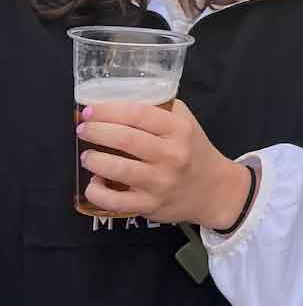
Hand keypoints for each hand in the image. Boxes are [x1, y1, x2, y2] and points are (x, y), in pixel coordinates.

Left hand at [78, 98, 253, 229]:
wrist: (215, 190)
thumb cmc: (194, 152)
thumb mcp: (186, 123)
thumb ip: (160, 109)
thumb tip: (117, 100)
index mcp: (180, 130)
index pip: (138, 113)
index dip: (108, 110)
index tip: (90, 110)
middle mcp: (172, 155)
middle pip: (124, 139)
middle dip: (95, 131)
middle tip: (83, 129)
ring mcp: (161, 182)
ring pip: (117, 169)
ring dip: (93, 159)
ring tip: (87, 155)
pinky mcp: (151, 205)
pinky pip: (114, 200)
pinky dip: (96, 191)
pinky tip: (95, 182)